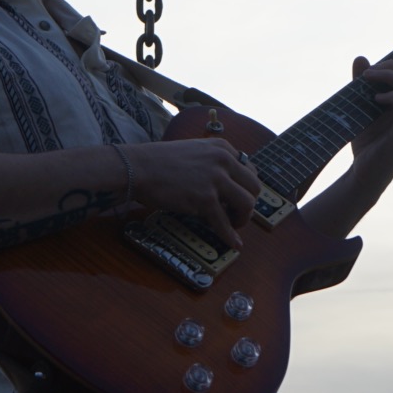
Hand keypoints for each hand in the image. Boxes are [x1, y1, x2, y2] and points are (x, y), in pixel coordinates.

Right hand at [123, 138, 261, 249]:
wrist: (138, 167)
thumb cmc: (159, 161)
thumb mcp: (193, 151)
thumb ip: (211, 162)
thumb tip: (223, 185)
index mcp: (222, 148)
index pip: (249, 170)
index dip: (245, 188)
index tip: (238, 198)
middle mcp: (223, 160)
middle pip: (254, 186)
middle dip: (249, 204)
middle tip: (237, 214)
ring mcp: (215, 179)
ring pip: (247, 203)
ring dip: (243, 218)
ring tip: (233, 225)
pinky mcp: (205, 199)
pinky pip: (224, 222)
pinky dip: (230, 236)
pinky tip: (234, 244)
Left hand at [349, 56, 392, 167]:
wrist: (364, 174)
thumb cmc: (366, 142)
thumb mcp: (361, 106)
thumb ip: (363, 84)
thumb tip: (361, 58)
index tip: (372, 69)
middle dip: (392, 66)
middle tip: (368, 73)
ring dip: (390, 76)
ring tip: (368, 79)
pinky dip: (392, 96)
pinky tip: (375, 100)